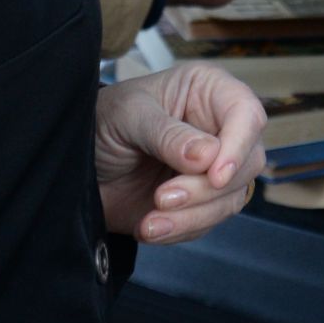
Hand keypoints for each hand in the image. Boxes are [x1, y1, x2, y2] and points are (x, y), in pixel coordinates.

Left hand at [95, 62, 266, 244]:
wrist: (75, 164)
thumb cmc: (104, 121)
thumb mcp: (129, 115)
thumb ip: (167, 134)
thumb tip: (207, 156)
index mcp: (209, 92)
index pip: (246, 114)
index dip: (238, 146)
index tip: (215, 175)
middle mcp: (219, 129)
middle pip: (248, 162)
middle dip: (207, 189)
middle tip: (163, 197)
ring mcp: (212, 168)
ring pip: (231, 198)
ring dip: (193, 216)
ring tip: (150, 221)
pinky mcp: (200, 202)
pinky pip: (207, 222)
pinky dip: (180, 230)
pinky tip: (149, 227)